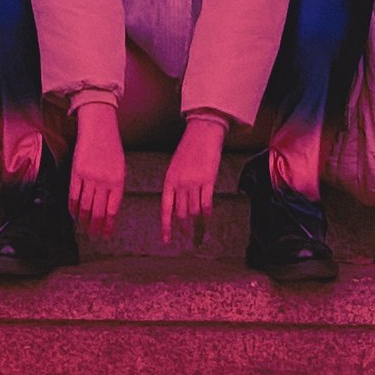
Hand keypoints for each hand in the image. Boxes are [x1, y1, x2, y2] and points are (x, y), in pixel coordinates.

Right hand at [69, 103, 126, 241]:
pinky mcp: (76, 173)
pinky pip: (73, 195)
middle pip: (97, 211)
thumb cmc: (111, 148)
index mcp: (118, 181)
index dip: (108, 225)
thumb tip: (109, 210)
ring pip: (84, 206)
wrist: (99, 129)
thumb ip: (115, 189)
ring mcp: (88, 177)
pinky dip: (72, 208)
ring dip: (84, 220)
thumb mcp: (120, 169)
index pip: (112, 210)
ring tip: (84, 228)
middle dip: (95, 227)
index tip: (105, 235)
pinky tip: (74, 214)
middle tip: (94, 236)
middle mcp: (103, 181)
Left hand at [162, 113, 227, 247]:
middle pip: (180, 213)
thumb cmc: (188, 149)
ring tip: (200, 227)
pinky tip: (209, 216)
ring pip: (194, 210)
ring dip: (197, 221)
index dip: (166, 226)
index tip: (166, 240)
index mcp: (169, 181)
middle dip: (183, 227)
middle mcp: (180, 184)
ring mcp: (194, 183)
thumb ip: (174, 186)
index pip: (166, 209)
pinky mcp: (208, 180)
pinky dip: (207, 212)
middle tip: (188, 235)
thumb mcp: (175, 168)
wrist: (202, 133)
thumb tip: (176, 205)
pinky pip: (206, 203)